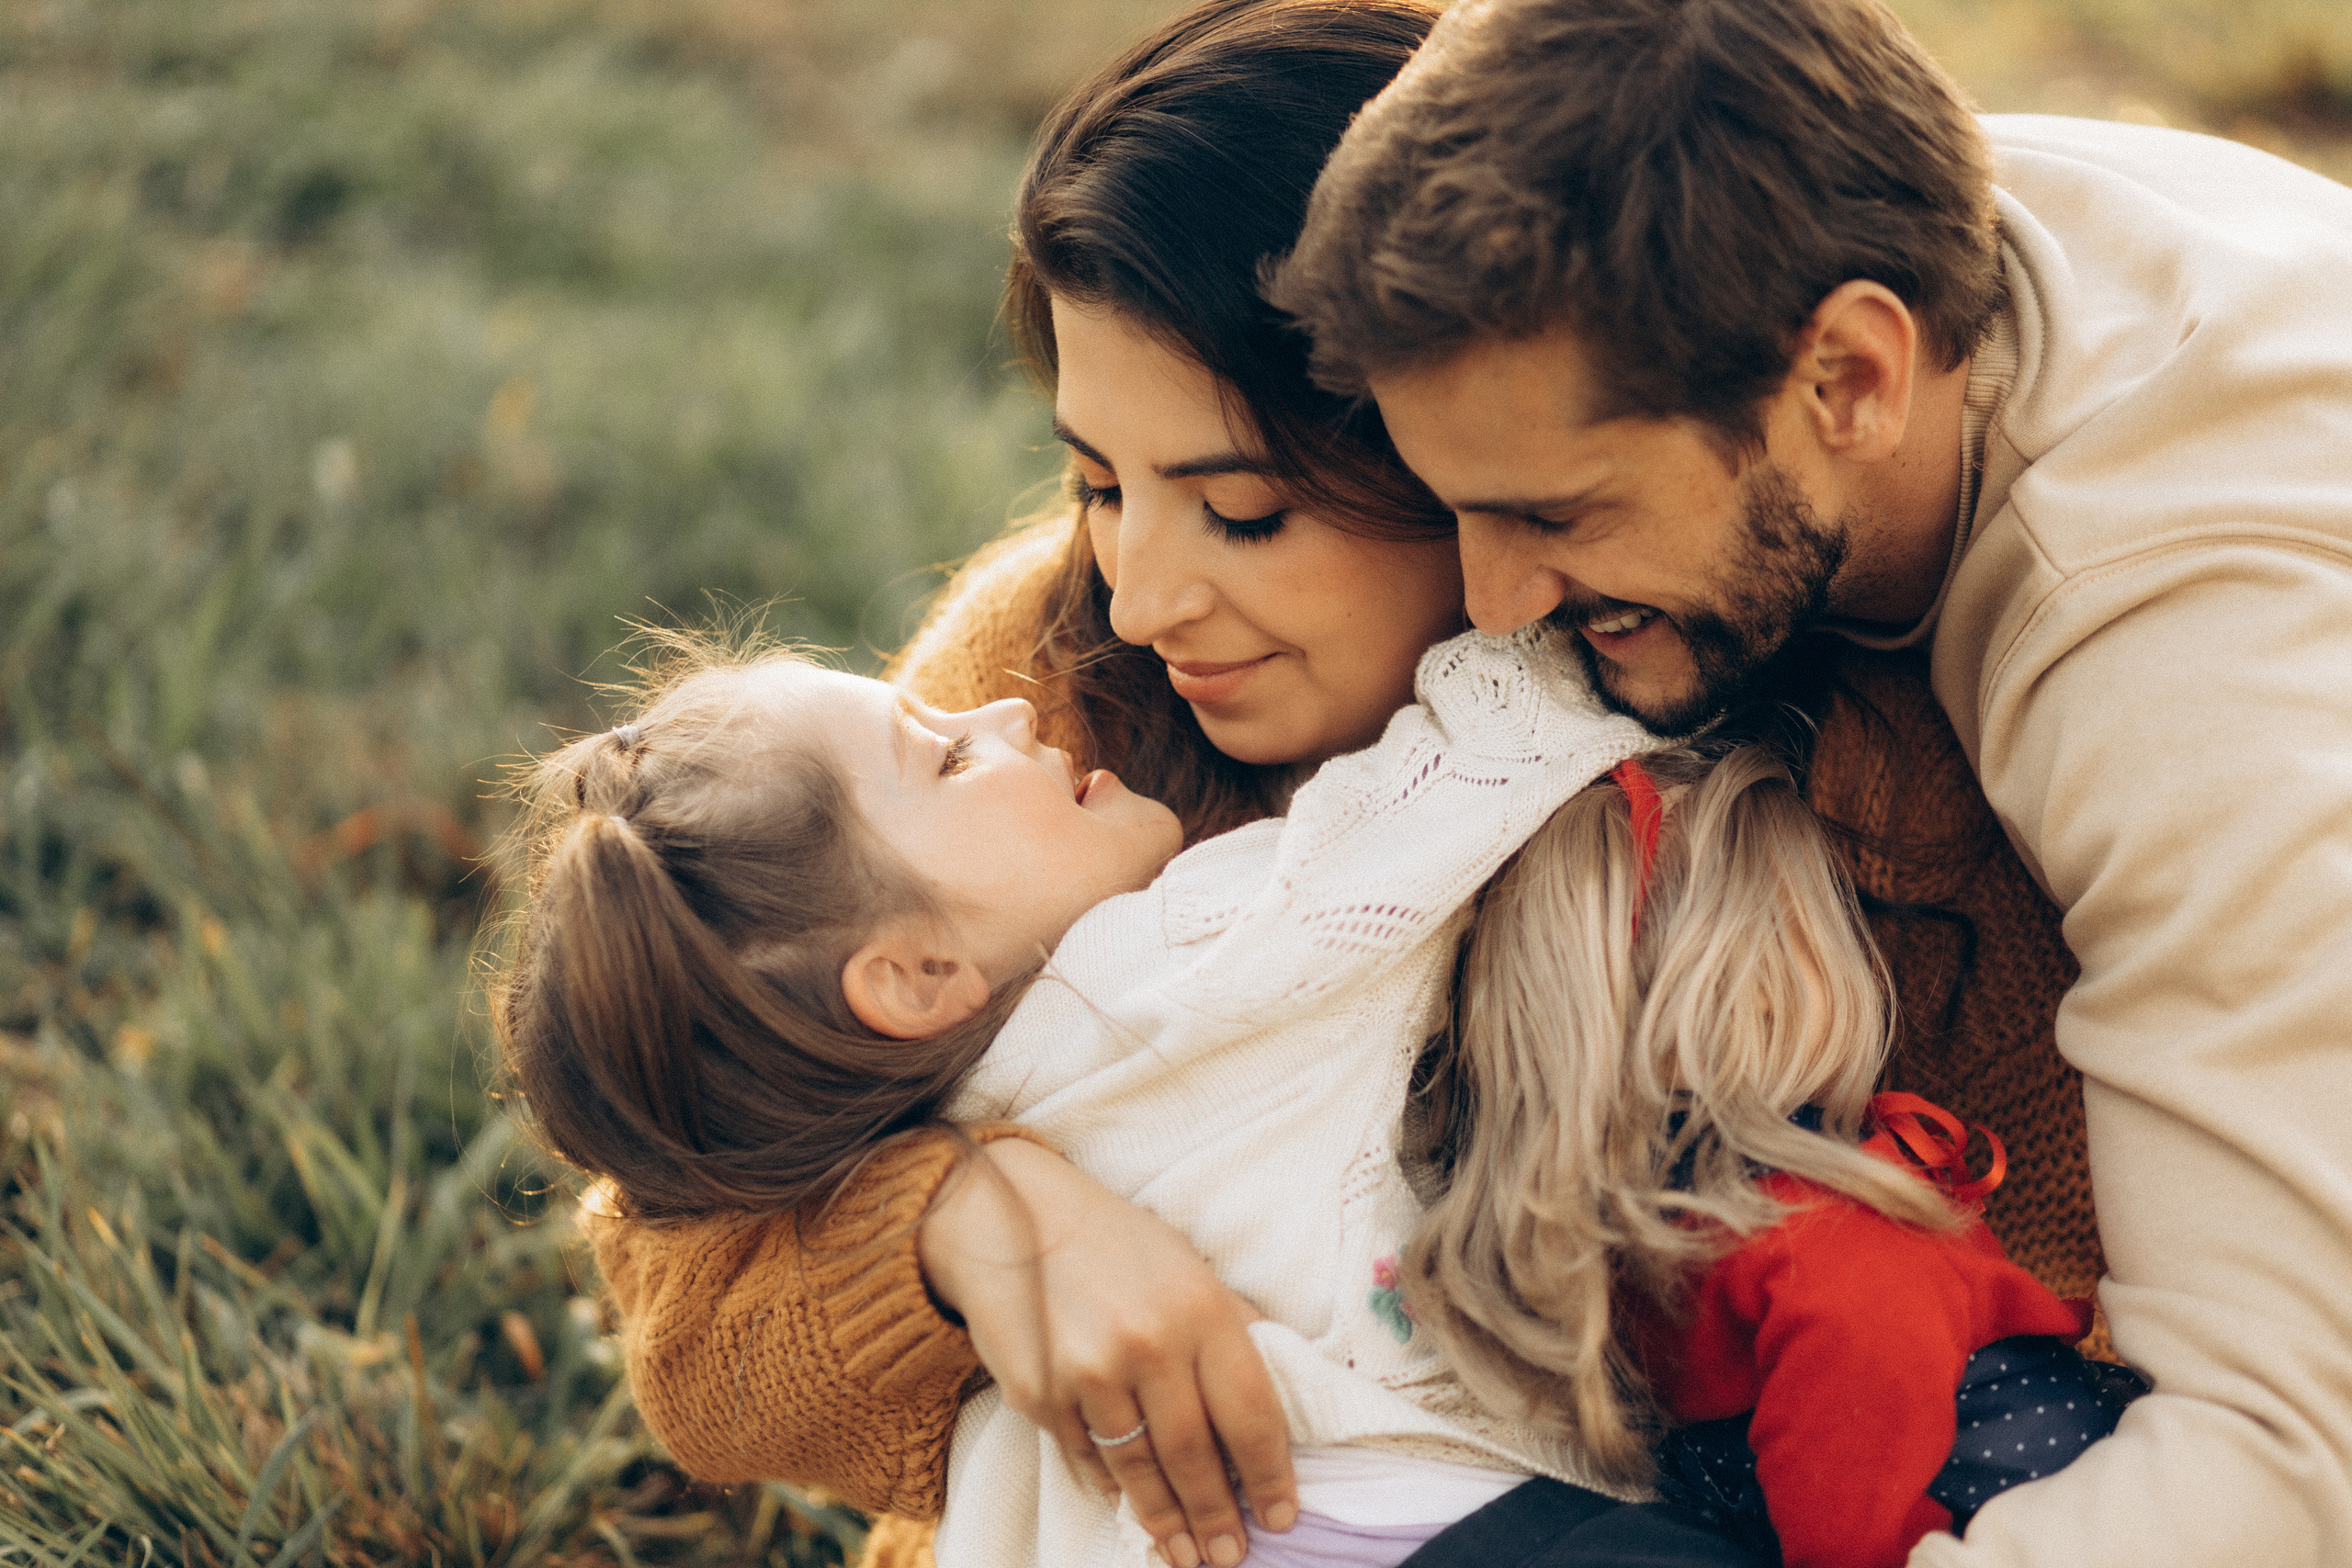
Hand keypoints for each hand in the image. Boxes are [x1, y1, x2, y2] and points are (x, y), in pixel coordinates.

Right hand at [919, 1138, 1297, 1567]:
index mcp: (1199, 1309)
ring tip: (1188, 1556)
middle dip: (1218, 1517)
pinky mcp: (1038, 1394)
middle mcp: (1146, 1344)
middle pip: (1194, 1455)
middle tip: (1231, 1558)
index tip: (1282, 1518)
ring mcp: (1086, 1373)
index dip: (1270, 1476)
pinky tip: (1131, 1508)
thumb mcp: (1189, 1268)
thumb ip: (1234, 1327)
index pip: (1250, 1413)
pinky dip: (1112, 1487)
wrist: (1010, 1216)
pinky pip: (1085, 1458)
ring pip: (1138, 1470)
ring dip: (1168, 1521)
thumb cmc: (1116, 1244)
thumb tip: (1279, 1396)